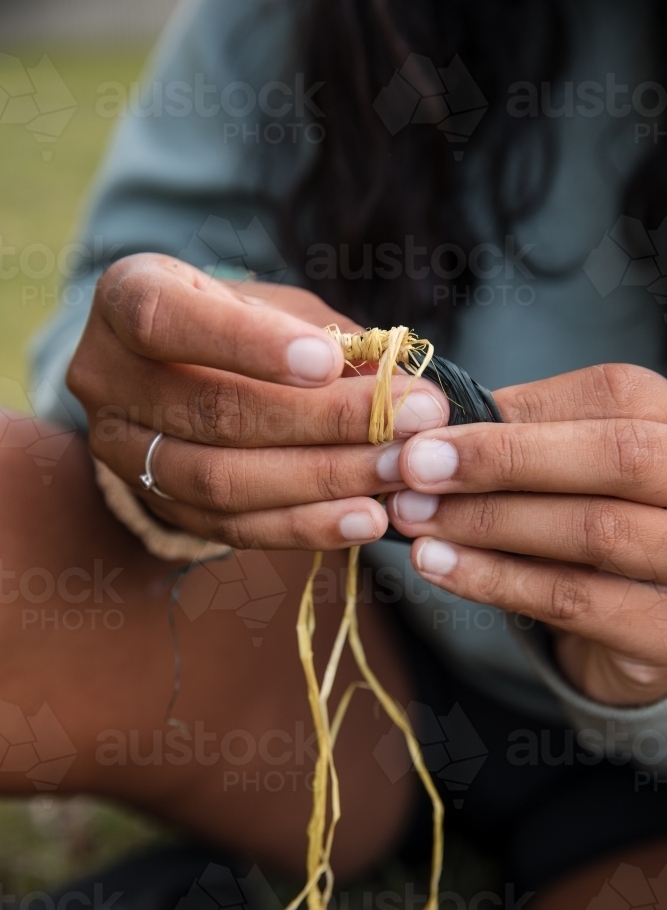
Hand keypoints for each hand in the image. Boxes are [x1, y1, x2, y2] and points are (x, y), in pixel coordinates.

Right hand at [67, 254, 448, 549]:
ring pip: (221, 480)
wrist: (182, 375)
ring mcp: (123, 453)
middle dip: (321, 421)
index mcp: (126, 299)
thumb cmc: (238, 321)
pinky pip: (232, 529)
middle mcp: (106, 378)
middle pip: (212, 412)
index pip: (166, 321)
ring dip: (321, 479)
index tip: (329, 361)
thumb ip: (326, 335)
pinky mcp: (161, 508)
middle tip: (409, 422)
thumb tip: (397, 380)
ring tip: (397, 472)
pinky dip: (305, 526)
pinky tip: (364, 519)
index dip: (247, 344)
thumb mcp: (275, 305)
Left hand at [387, 364, 666, 706]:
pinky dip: (495, 580)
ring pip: (594, 530)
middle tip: (413, 467)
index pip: (615, 395)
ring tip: (412, 516)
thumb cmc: (600, 534)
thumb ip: (531, 438)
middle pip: (617, 455)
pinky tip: (438, 564)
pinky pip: (575, 600)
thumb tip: (437, 422)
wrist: (645, 635)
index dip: (519, 410)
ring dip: (487, 520)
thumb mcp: (580, 473)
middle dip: (503, 458)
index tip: (429, 426)